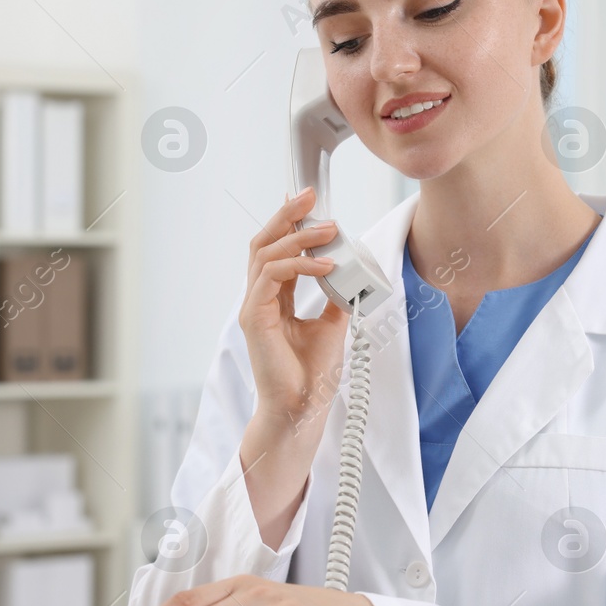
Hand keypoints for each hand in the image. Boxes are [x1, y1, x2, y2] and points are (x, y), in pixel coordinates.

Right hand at [242, 187, 348, 425]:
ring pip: (266, 254)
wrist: (302, 408)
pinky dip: (300, 265)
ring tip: (329, 230)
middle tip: (310, 196)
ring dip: (299, 237)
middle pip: (263, 243)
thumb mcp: (331, 326)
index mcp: (273, 299)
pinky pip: (272, 276)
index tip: (310, 202)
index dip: (289, 223)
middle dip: (286, 215)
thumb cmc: (310, 374)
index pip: (276, 250)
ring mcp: (253, 307)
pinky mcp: (254, 318)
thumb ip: (335, 298)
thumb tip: (351, 275)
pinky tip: (325, 265)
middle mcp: (259, 299)